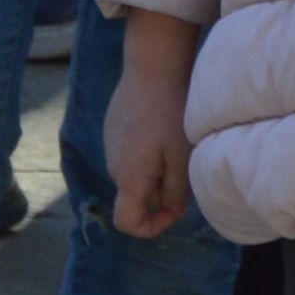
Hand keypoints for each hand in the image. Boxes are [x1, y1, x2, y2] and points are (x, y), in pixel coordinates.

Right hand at [108, 13, 200, 241]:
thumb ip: (176, 192)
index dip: (151, 227)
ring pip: (134, 174)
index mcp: (128, 178)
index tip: (175, 211)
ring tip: (175, 144)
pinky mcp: (113, 127)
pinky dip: (147, 152)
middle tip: (184, 169)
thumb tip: (171, 209)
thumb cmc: (170, 113)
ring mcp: (110, 145)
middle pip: (135, 197)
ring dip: (155, 171)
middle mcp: (113, 166)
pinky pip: (130, 153)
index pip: (127, 222)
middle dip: (160, 194)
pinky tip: (163, 127)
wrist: (152, 67)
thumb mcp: (181, 157)